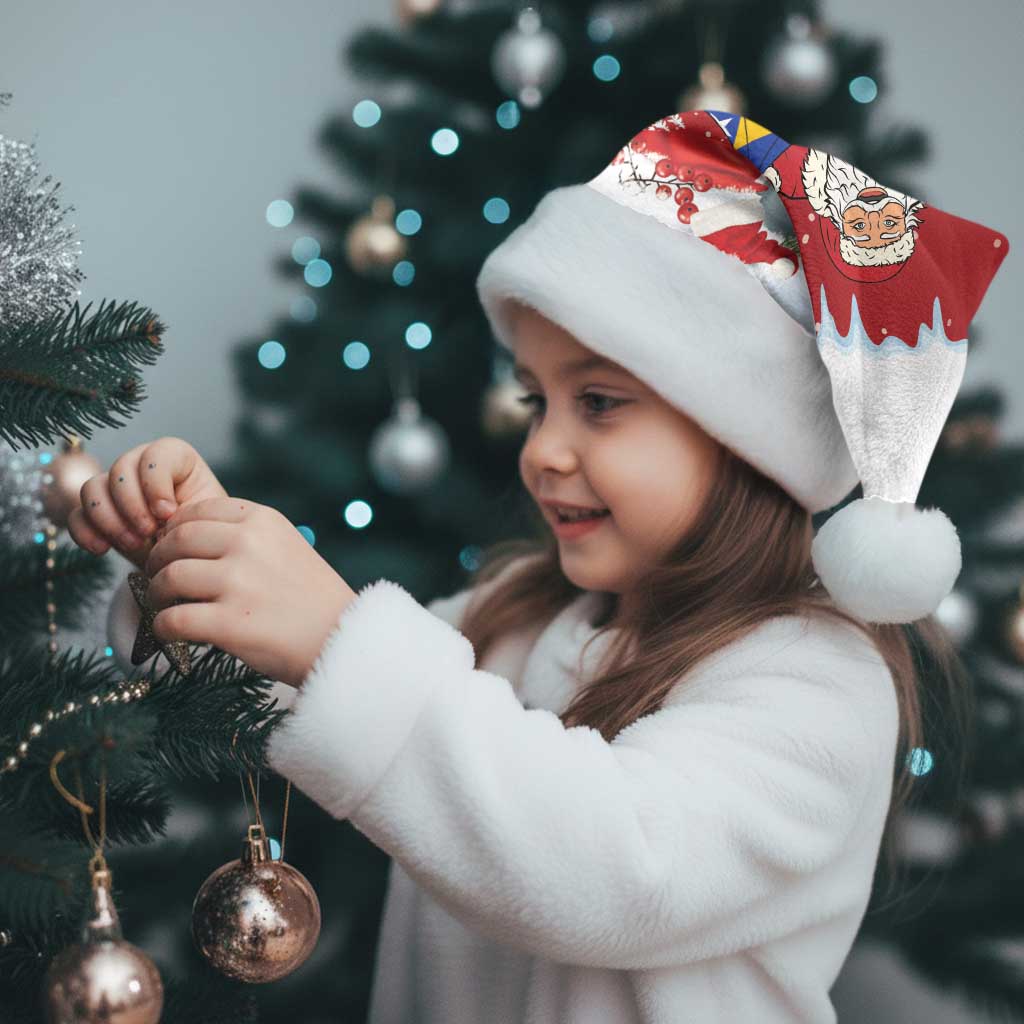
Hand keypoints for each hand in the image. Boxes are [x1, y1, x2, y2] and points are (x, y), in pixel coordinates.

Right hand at [67, 437, 227, 570]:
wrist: (188, 560)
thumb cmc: (203, 534)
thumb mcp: (206, 520)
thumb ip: (189, 510)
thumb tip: (162, 515)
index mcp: (176, 459)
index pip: (156, 454)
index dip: (156, 483)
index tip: (168, 513)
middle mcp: (141, 466)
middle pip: (120, 469)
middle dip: (132, 505)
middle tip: (148, 532)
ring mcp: (115, 488)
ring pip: (92, 488)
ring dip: (109, 519)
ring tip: (133, 544)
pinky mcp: (97, 514)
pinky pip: (76, 515)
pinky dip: (85, 532)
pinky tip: (102, 549)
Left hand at [142, 496, 357, 687]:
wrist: (342, 640)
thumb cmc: (313, 598)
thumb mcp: (287, 546)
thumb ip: (246, 536)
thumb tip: (185, 538)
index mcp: (263, 520)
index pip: (198, 511)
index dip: (175, 530)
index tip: (172, 547)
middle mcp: (248, 544)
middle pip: (176, 541)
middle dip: (158, 559)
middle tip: (157, 577)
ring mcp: (238, 583)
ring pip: (169, 578)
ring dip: (157, 594)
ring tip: (164, 605)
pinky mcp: (229, 623)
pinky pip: (172, 620)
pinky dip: (162, 628)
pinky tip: (170, 632)